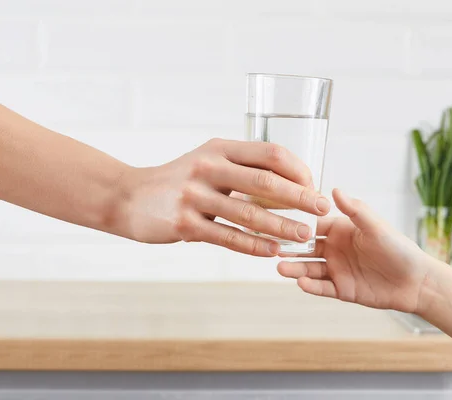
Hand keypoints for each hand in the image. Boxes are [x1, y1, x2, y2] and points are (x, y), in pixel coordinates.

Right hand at [119, 138, 329, 255]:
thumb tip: (288, 184)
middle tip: (322, 208)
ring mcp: (194, 196)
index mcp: (219, 148)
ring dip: (282, 226)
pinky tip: (273, 251)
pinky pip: (228, 237)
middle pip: (264, 181)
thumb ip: (241, 169)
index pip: (268, 153)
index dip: (296, 168)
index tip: (314, 184)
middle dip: (299, 196)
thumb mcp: (207, 161)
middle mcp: (207, 167)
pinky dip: (254, 245)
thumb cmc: (178, 180)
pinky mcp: (185, 224)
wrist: (128, 197)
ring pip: (248, 213)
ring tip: (304, 235)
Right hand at [277, 189, 431, 312]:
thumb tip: (334, 190)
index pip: (313, 225)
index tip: (279, 220)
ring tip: (280, 267)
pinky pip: (321, 287)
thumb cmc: (399, 249)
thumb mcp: (376, 227)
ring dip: (294, 268)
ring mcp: (337, 270)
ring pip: (309, 269)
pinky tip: (301, 283)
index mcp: (341, 230)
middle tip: (273, 247)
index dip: (297, 223)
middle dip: (289, 248)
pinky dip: (310, 286)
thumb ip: (355, 210)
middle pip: (306, 248)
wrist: (416, 282)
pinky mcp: (341, 289)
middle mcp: (335, 249)